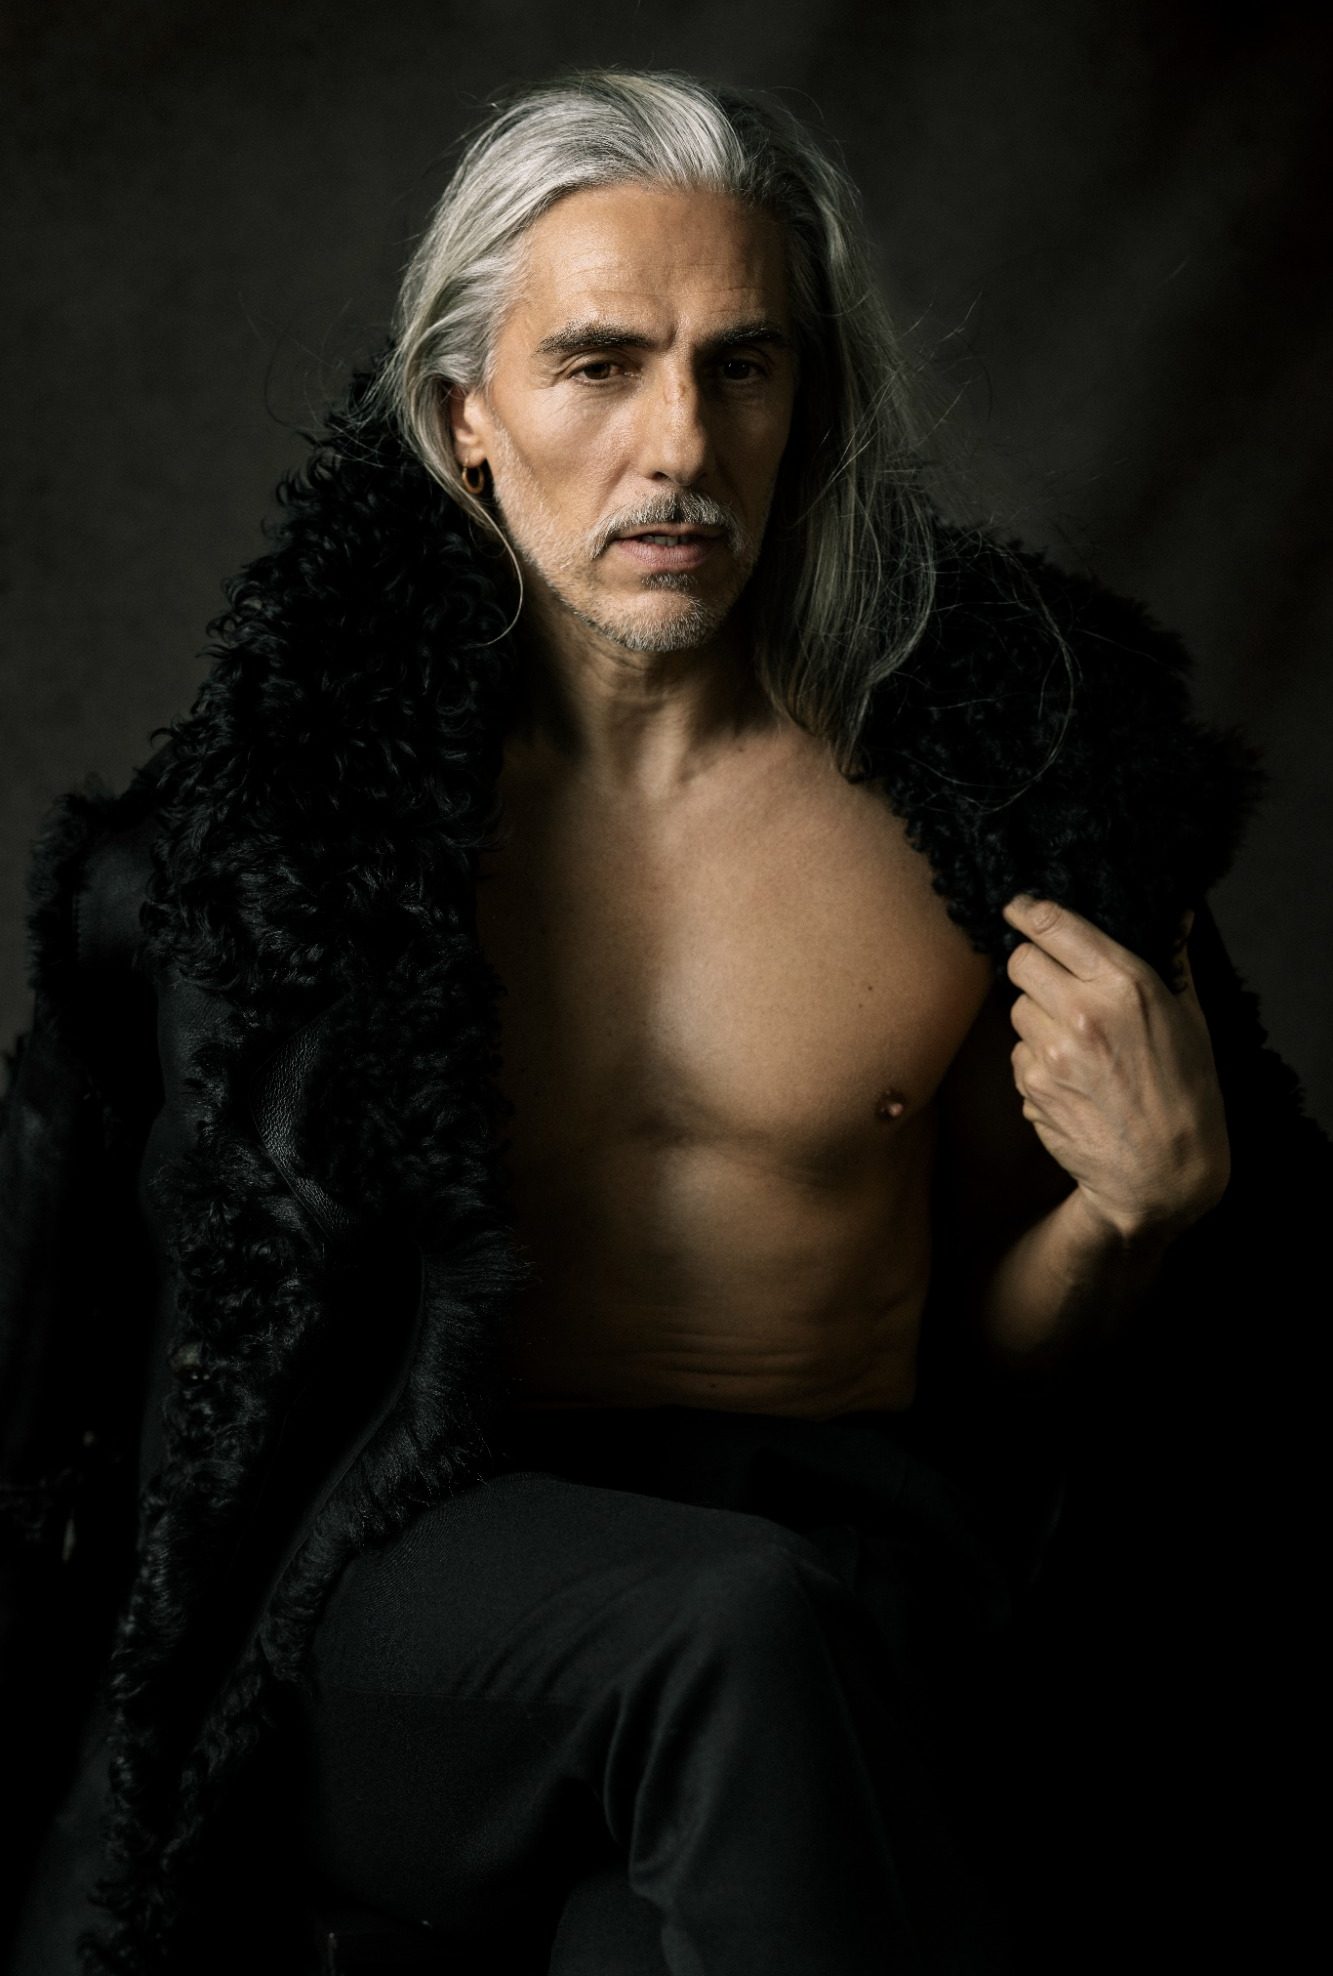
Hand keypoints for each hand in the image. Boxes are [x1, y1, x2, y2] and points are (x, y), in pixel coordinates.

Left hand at [1001, 895, 1229, 1241]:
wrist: (1161, 1173)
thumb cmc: (1186, 1092)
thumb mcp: (1191, 1019)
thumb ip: (1174, 960)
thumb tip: (1177, 911)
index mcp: (1126, 986)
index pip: (1054, 926)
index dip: (1028, 911)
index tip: (1019, 907)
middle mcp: (1083, 1013)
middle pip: (1020, 961)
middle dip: (1032, 966)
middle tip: (1055, 983)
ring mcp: (1052, 1052)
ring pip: (1016, 1009)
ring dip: (1036, 1017)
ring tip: (1076, 1042)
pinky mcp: (1031, 1085)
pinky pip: (1019, 1052)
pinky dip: (1036, 1058)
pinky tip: (1071, 1077)